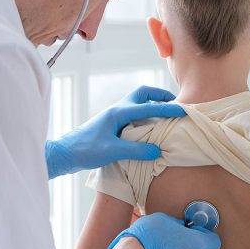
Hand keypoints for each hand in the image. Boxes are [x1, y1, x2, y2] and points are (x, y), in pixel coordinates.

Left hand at [45, 86, 185, 178]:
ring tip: (166, 115)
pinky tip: (150, 128)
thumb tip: (158, 150)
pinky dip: (145, 115)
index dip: (168, 109)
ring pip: (137, 103)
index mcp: (119, 112)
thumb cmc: (85, 150)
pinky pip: (133, 114)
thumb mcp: (112, 152)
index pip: (149, 107)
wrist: (64, 154)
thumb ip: (136, 151)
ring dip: (153, 104)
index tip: (185, 111)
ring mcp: (114, 116)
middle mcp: (117, 110)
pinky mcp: (111, 125)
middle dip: (160, 95)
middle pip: (142, 94)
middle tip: (175, 103)